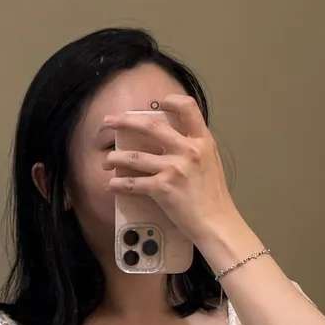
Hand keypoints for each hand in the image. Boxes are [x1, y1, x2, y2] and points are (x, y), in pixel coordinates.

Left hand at [103, 91, 243, 252]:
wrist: (217, 223)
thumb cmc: (214, 198)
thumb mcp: (211, 162)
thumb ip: (194, 147)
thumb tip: (174, 138)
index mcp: (203, 140)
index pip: (187, 107)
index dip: (170, 101)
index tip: (155, 103)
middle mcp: (188, 149)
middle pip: (150, 126)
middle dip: (124, 121)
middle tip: (109, 121)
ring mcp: (175, 168)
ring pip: (134, 156)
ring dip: (115, 158)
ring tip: (107, 161)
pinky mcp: (163, 188)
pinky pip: (133, 183)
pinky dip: (118, 184)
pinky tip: (111, 185)